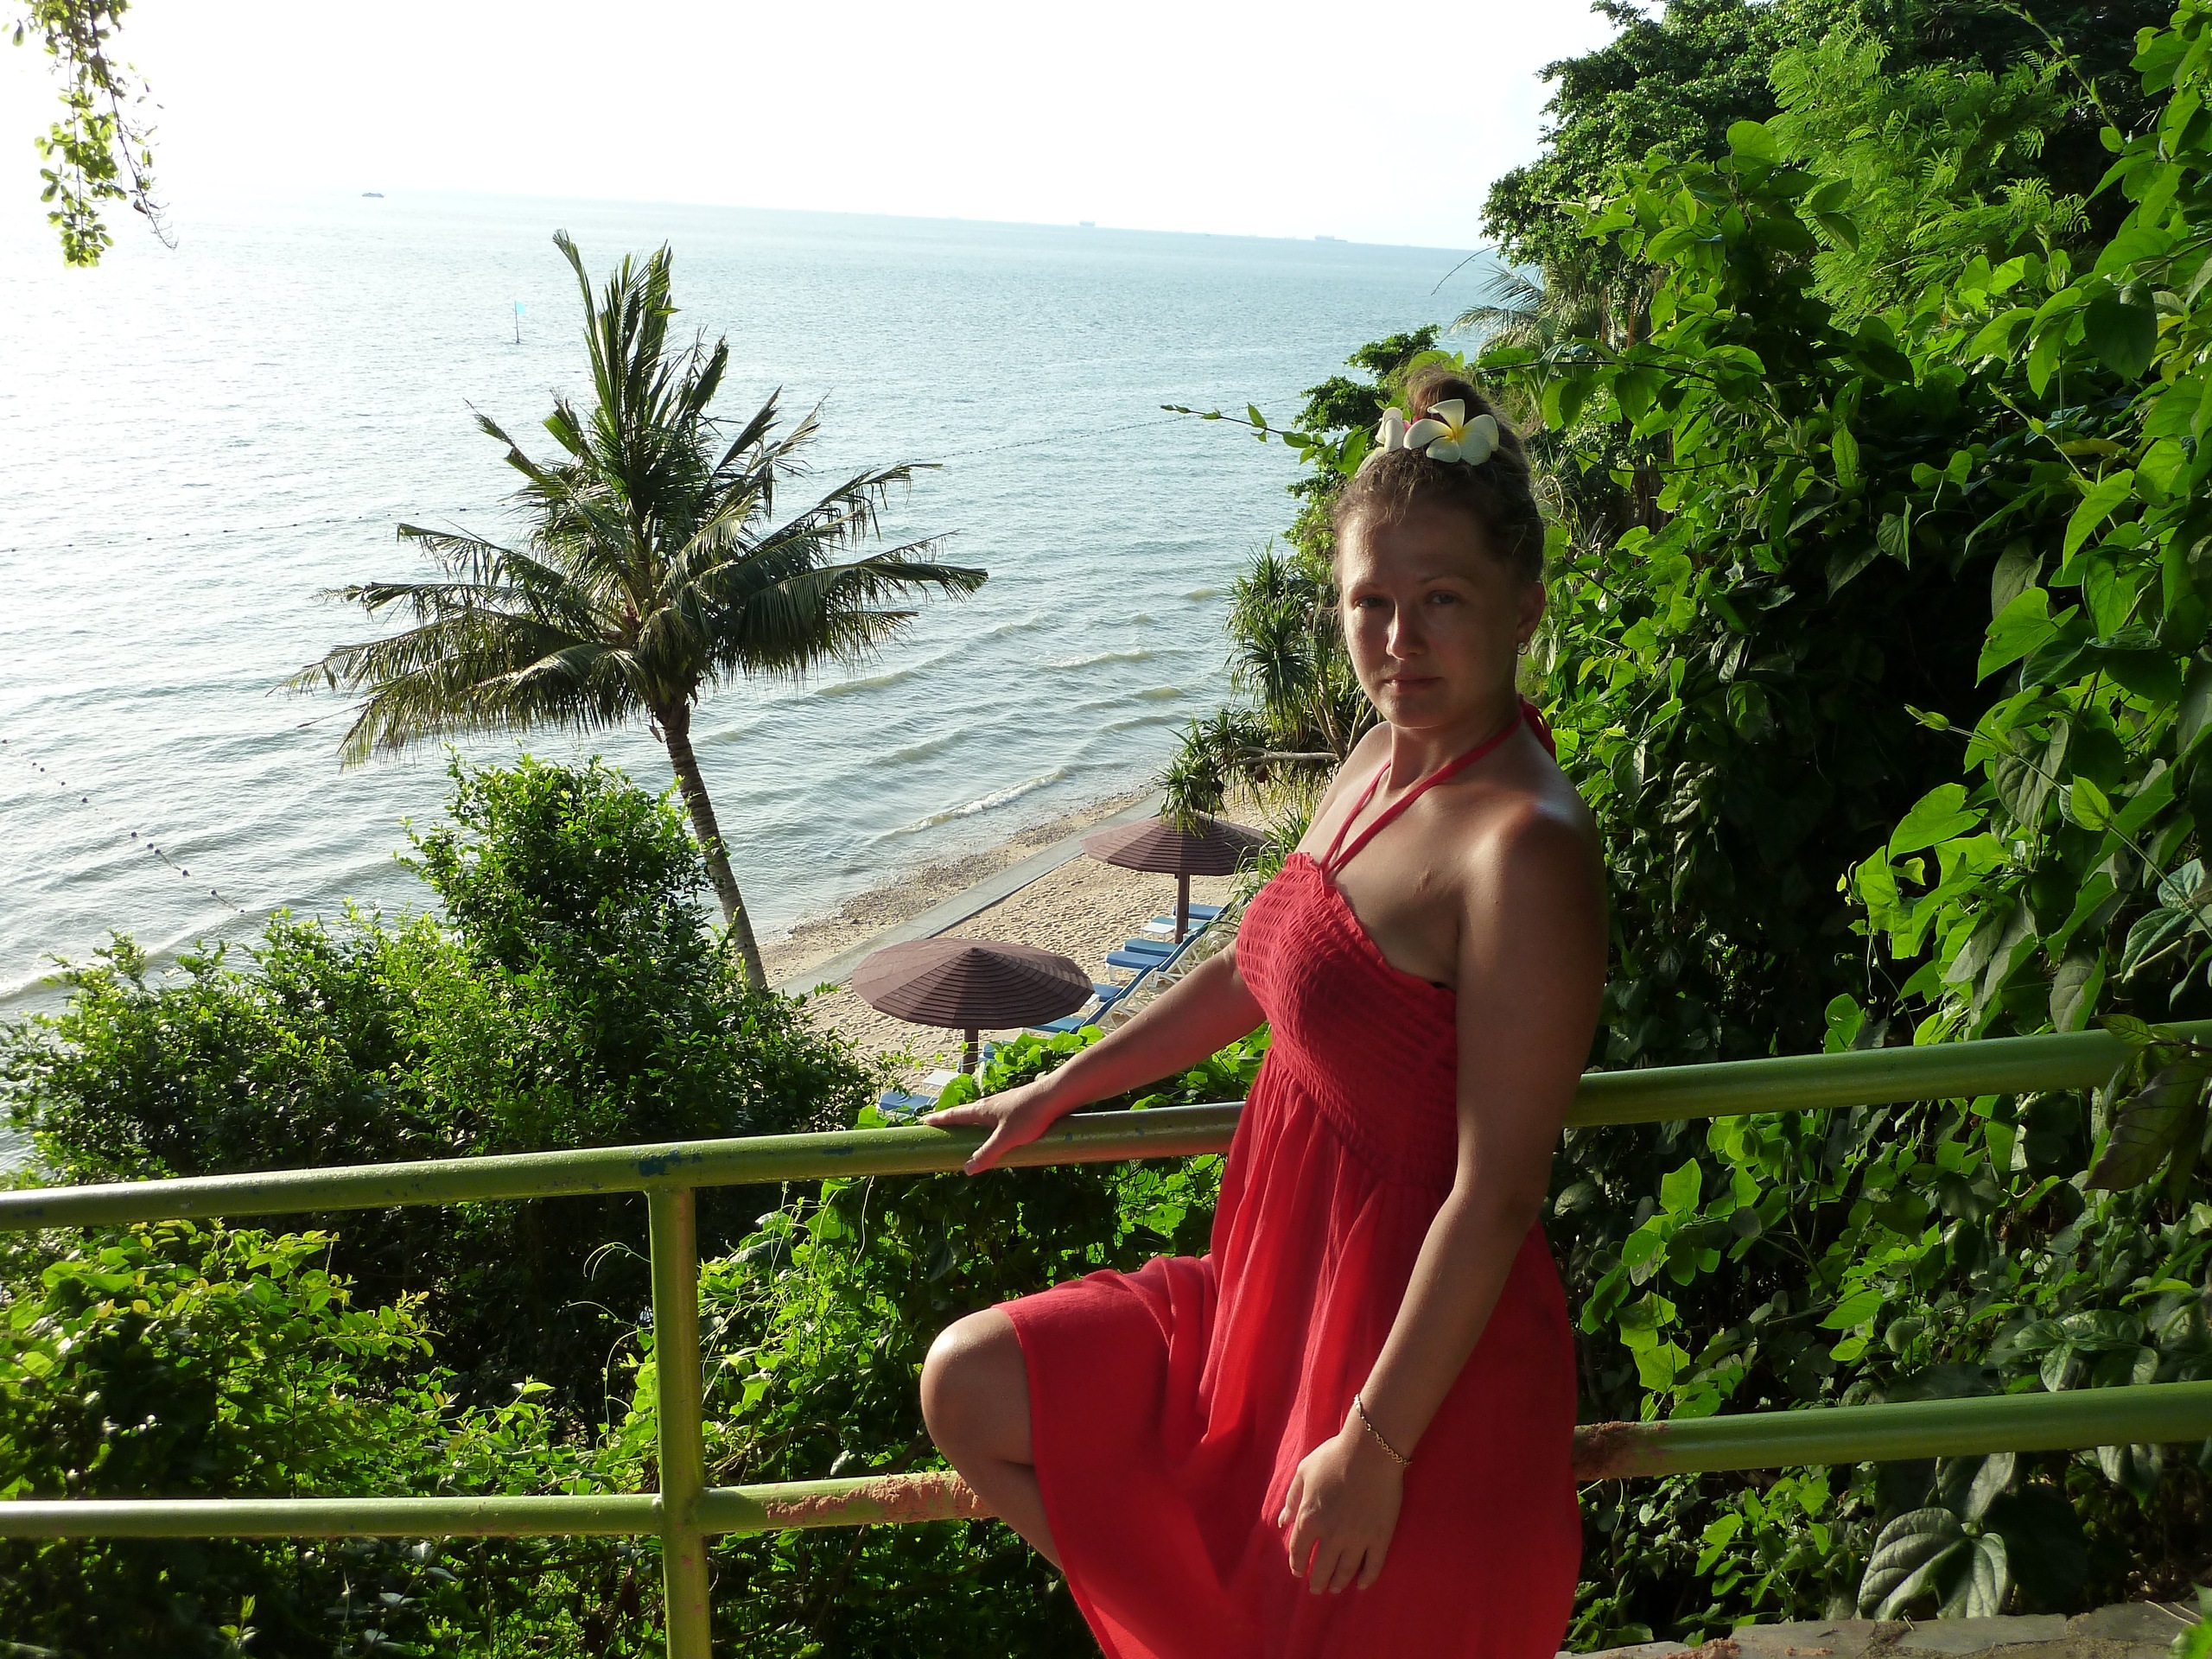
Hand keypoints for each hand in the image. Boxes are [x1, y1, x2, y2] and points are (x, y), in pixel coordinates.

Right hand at [921, 1075, 1069, 1173]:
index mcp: (982, 1110)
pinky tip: (998, 1130)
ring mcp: (1005, 1104)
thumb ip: (987, 1153)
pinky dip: (989, 1123)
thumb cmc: (1029, 1114)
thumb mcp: (1006, 1139)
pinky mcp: (1018, 1106)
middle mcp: (990, 1104)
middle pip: (966, 1113)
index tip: (925, 1120)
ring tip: (969, 1131)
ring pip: (983, 1114)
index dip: (940, 1119)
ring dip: (972, 1122)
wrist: (1056, 1095)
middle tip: (943, 1126)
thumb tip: (967, 1169)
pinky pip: (997, 1116)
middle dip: (954, 1120)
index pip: (955, 1114)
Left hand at [1275, 1420, 1403, 1593]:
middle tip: (1316, 1588)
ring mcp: (1357, 1539)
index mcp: (1309, 1519)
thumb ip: (1291, 1498)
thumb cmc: (1333, 1457)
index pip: (1298, 1551)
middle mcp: (1331, 1535)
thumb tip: (1282, 1522)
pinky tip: (1361, 1585)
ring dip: (1338, 1583)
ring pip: (1345, 1572)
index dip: (1297, 1564)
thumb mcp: (1303, 1472)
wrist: (1371, 1451)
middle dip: (1316, 1582)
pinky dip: (1367, 1579)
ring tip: (1334, 1588)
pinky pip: (1373, 1566)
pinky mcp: (1380, 1538)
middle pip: (1321, 1569)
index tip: (1298, 1571)